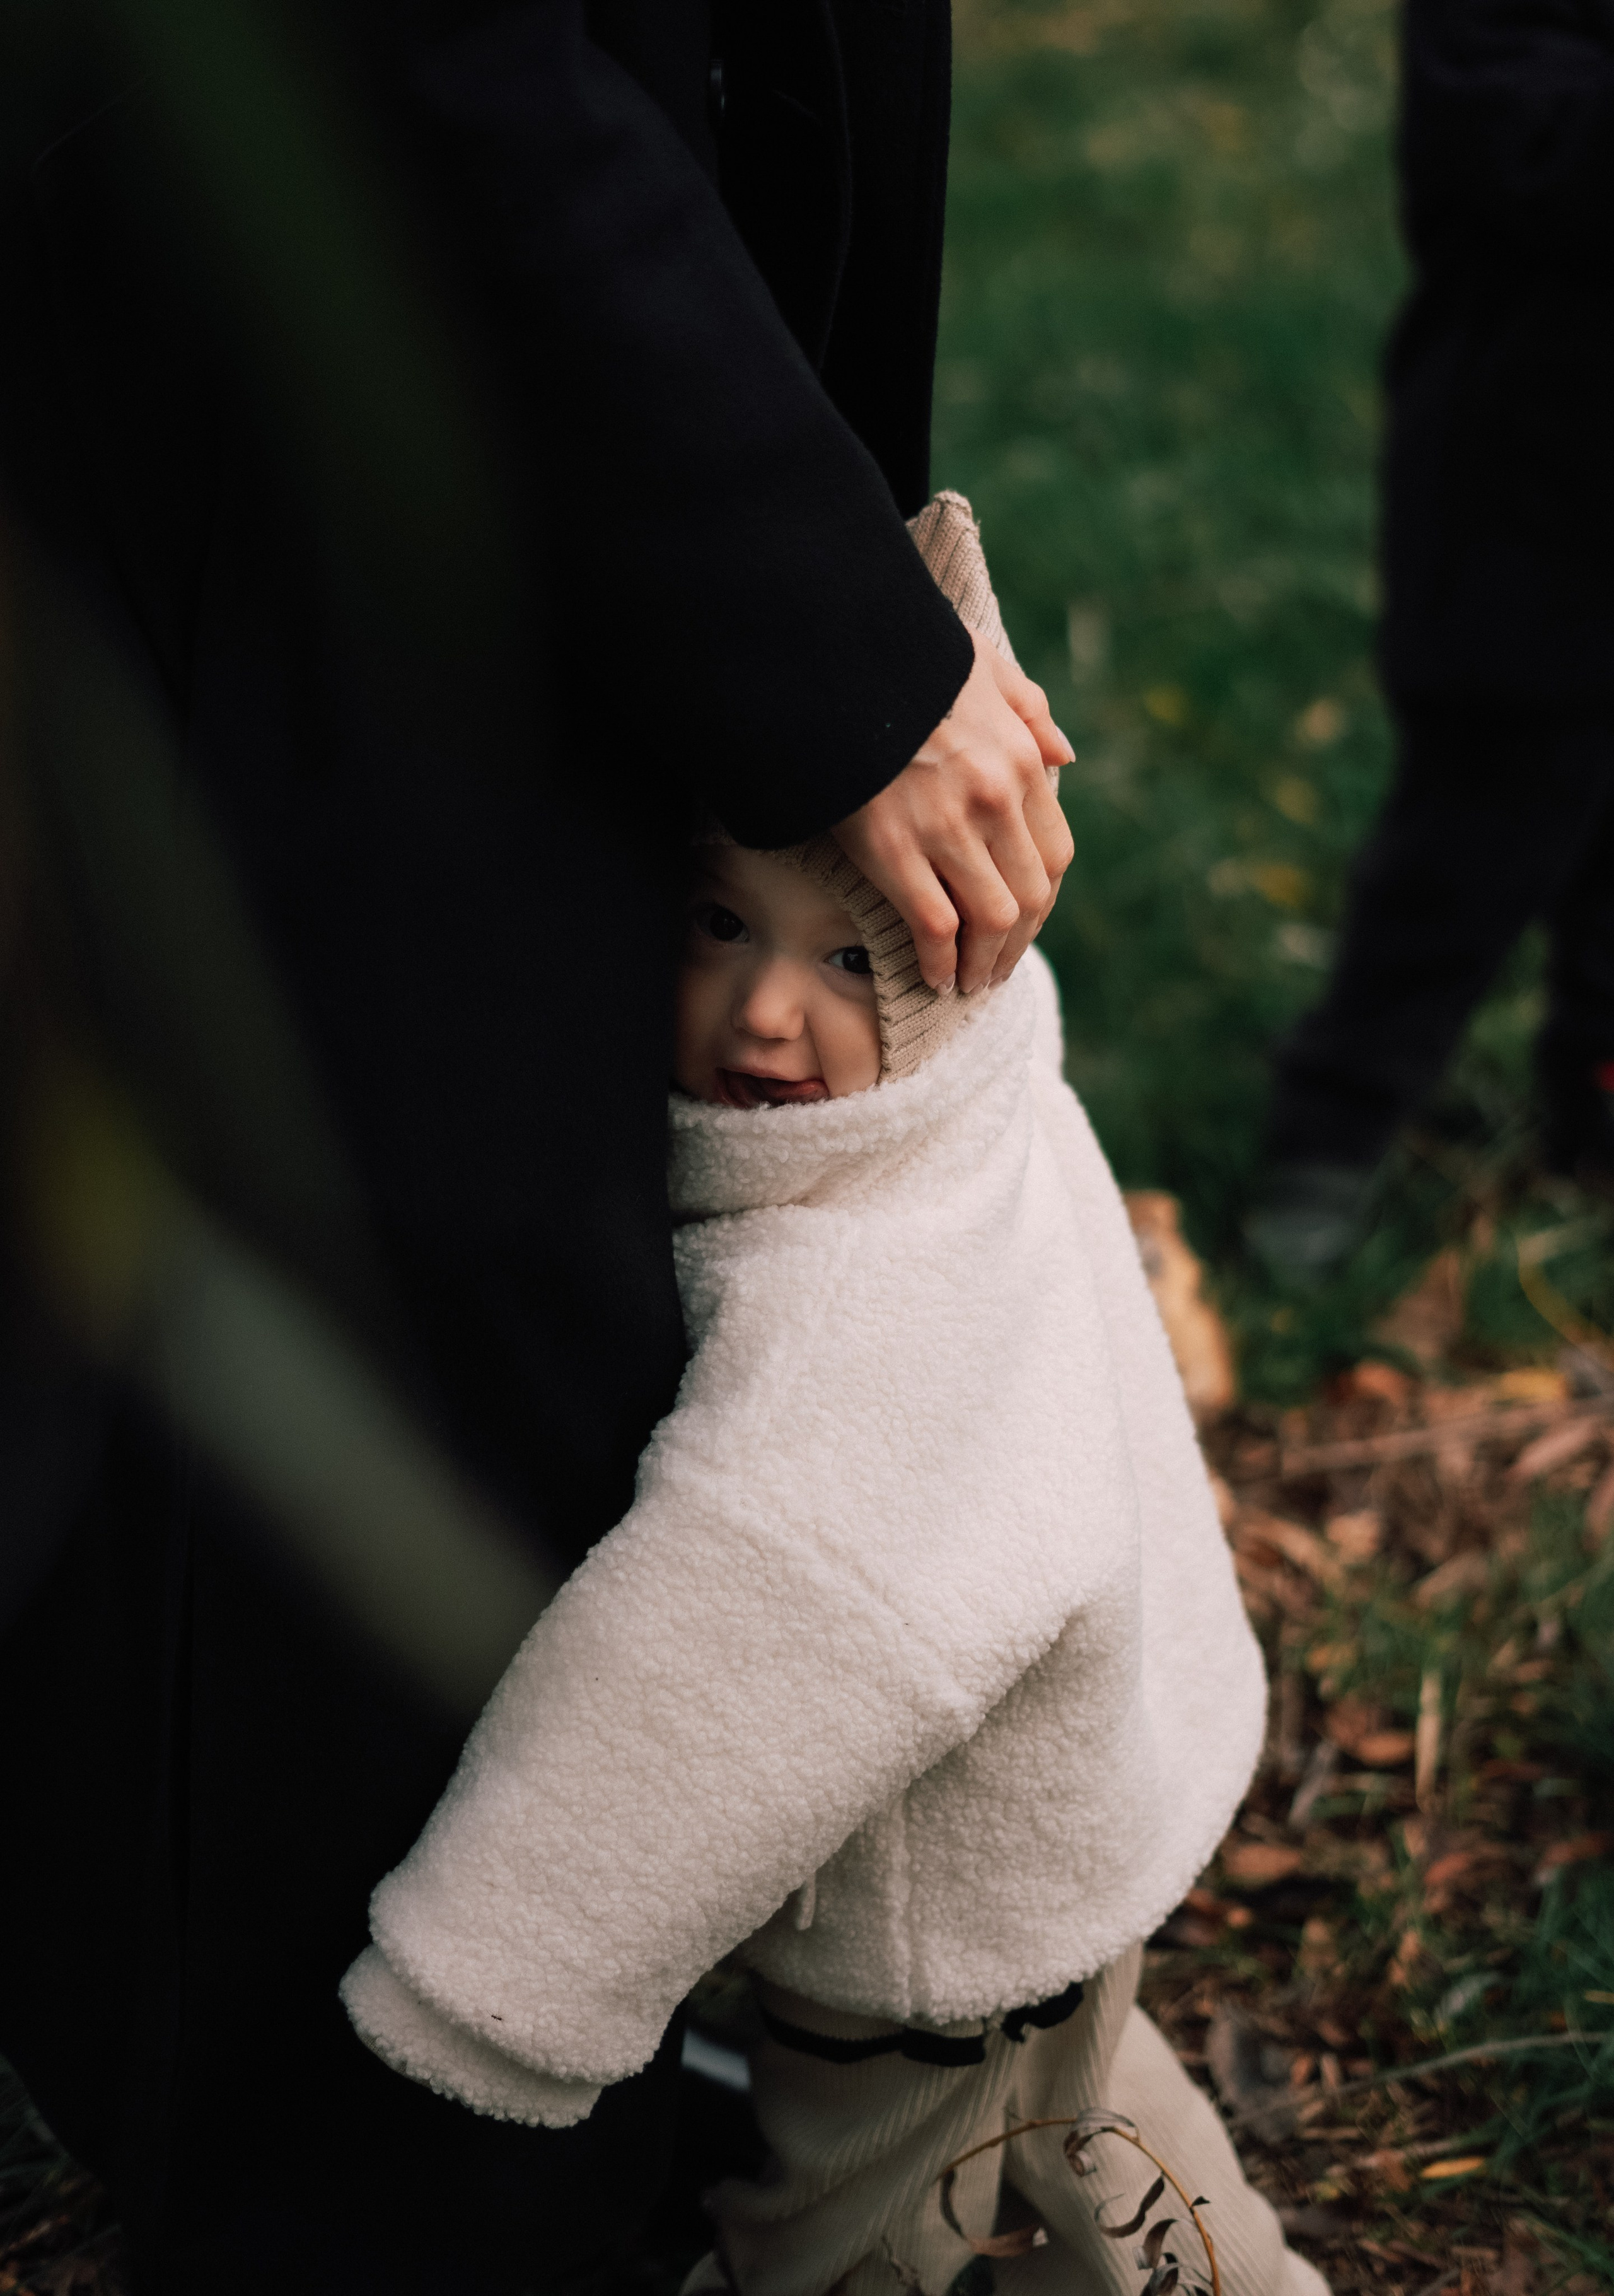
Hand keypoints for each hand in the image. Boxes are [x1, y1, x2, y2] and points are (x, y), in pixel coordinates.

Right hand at [833, 631, 1074, 994]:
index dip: (1042, 900)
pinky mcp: (894, 850)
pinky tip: (935, 978)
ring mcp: (947, 828)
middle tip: (997, 967)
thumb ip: (1031, 710)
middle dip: (1017, 943)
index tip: (1025, 921)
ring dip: (985, 962)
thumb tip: (1066, 755)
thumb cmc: (904, 661)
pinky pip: (934, 926)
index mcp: (1022, 761)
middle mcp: (996, 800)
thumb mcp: (985, 666)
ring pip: (990, 920)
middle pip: (1029, 897)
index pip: (1055, 855)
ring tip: (969, 982)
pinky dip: (940, 961)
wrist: (833, 658)